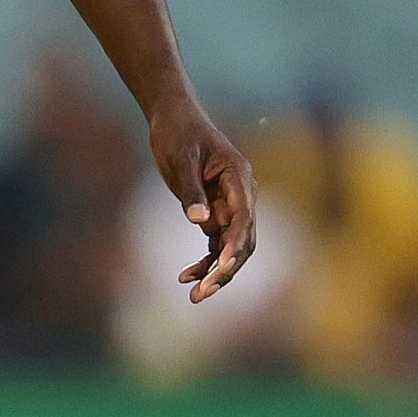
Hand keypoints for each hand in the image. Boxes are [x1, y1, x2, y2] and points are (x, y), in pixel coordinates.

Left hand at [148, 95, 256, 302]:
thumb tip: (199, 222)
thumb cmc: (178, 133)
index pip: (243, 219)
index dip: (234, 245)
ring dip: (215, 273)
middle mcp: (241, 196)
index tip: (220, 267)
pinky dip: (204, 263)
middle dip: (226, 269)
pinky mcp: (214, 214)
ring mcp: (230, 207)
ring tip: (193, 296)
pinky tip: (184, 278)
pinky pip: (215, 245)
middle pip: (243, 241)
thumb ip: (191, 190)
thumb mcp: (180, 158)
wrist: (173, 120)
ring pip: (230, 248)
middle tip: (203, 293)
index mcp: (239, 179)